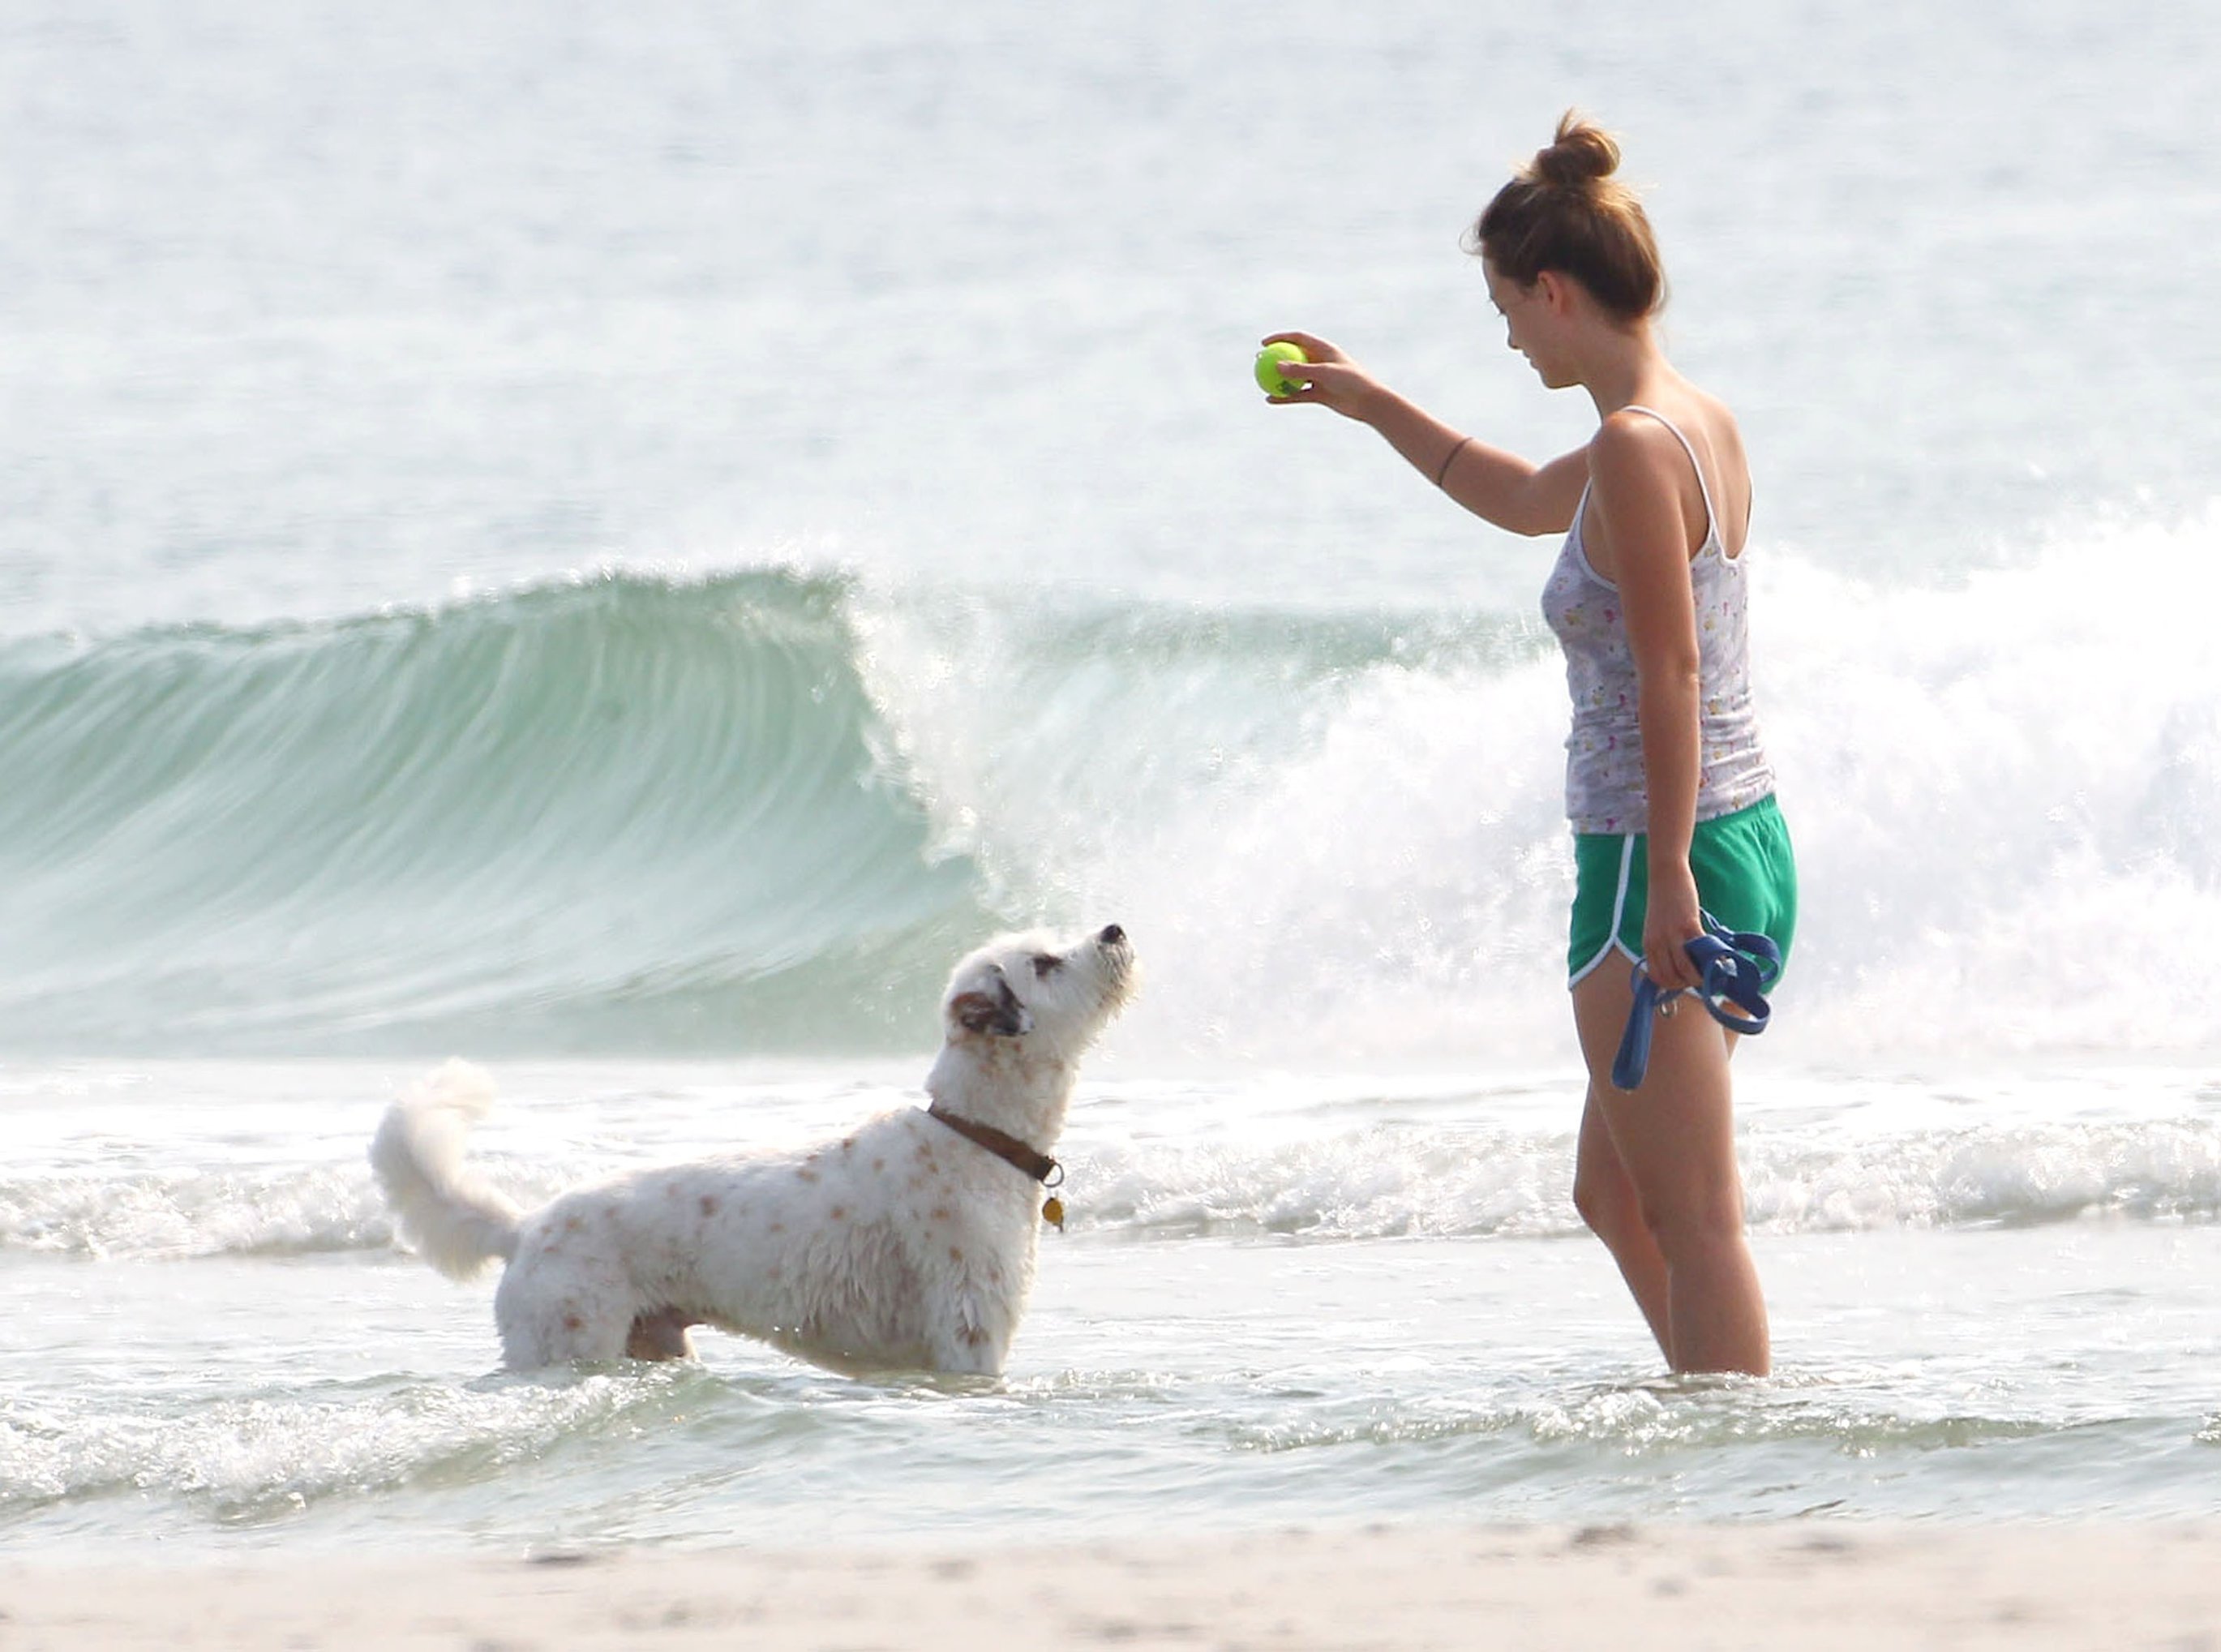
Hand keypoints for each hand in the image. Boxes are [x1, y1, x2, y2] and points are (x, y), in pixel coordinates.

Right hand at [1259, 331, 1383, 421]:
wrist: (1368, 402)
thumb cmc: (1350, 382)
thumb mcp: (1325, 373)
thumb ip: (1300, 369)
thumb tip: (1276, 365)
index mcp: (1324, 349)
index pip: (1298, 339)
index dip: (1280, 339)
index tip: (1264, 344)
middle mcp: (1320, 362)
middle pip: (1293, 357)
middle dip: (1275, 358)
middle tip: (1259, 362)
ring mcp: (1319, 378)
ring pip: (1294, 378)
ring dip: (1278, 380)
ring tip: (1261, 382)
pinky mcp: (1320, 394)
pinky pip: (1298, 395)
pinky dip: (1285, 397)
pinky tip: (1271, 400)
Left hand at [1640, 861, 1705, 994]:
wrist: (1666, 875)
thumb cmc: (1664, 901)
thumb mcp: (1657, 928)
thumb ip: (1665, 946)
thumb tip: (1681, 964)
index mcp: (1648, 945)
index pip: (1657, 978)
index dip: (1673, 985)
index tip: (1685, 981)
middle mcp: (1657, 943)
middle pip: (1672, 979)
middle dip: (1687, 984)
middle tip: (1701, 976)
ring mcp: (1672, 935)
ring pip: (1685, 971)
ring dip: (1700, 977)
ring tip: (1711, 972)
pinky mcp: (1688, 925)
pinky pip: (1701, 951)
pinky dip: (1712, 959)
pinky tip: (1720, 958)